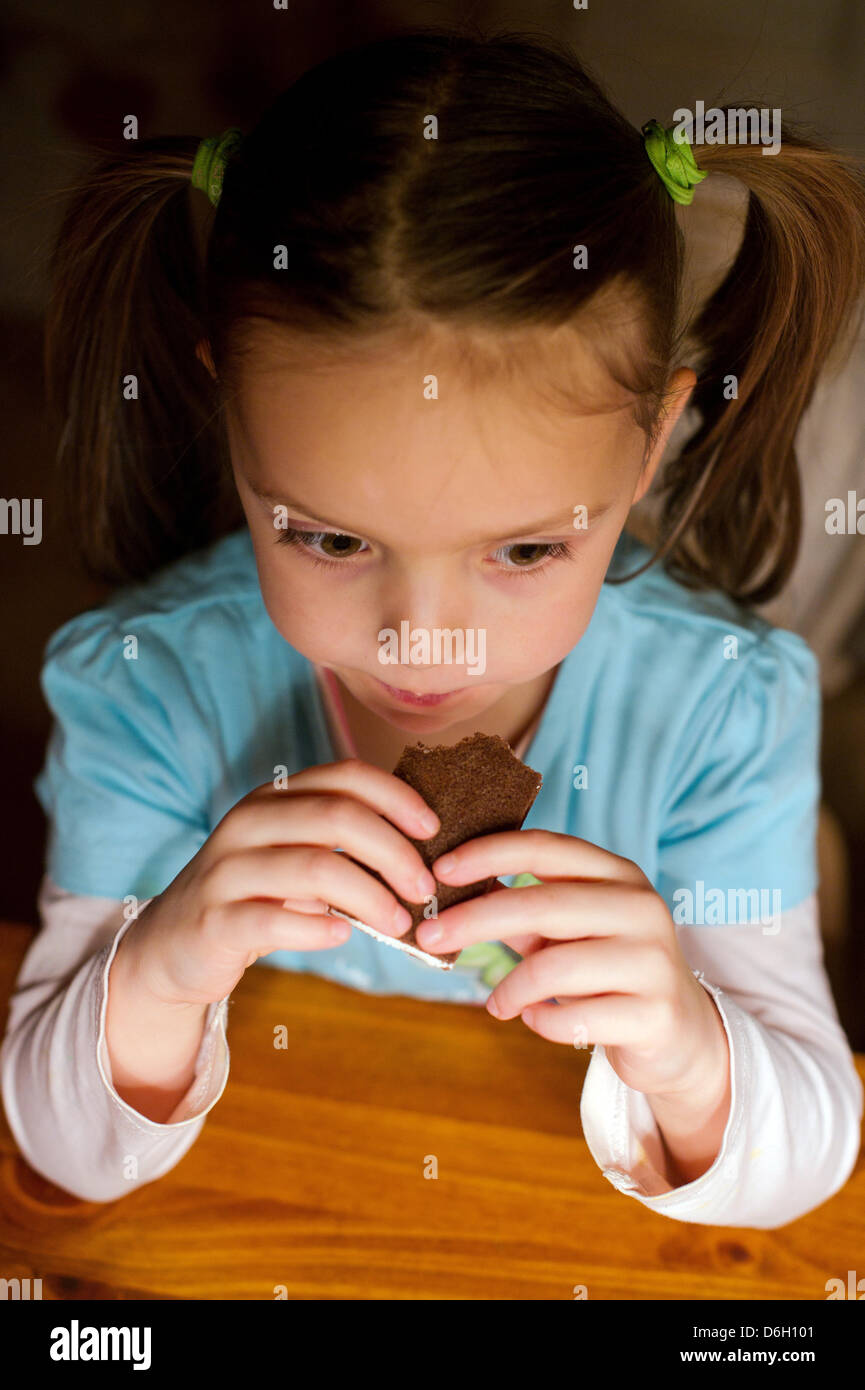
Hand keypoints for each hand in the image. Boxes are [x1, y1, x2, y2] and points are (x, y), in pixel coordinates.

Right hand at [118, 759, 439, 1007]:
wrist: (173, 946)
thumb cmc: (255, 898)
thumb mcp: (295, 857)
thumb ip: (343, 845)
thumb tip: (424, 854)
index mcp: (273, 798)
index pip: (344, 776)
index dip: (396, 797)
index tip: (432, 830)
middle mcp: (248, 823)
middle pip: (337, 817)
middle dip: (393, 852)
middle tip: (424, 889)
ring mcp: (227, 870)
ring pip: (314, 868)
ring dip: (369, 896)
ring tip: (399, 923)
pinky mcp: (215, 921)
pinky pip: (274, 920)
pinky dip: (317, 929)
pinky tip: (342, 938)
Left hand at [415, 829, 728, 1099]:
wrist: (681, 1034)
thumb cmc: (608, 971)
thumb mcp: (569, 931)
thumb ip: (523, 907)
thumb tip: (451, 890)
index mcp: (619, 875)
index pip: (547, 849)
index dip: (490, 853)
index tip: (441, 870)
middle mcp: (641, 908)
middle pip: (542, 904)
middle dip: (474, 919)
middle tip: (428, 936)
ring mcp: (653, 961)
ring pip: (555, 966)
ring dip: (510, 986)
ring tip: (496, 1003)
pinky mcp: (655, 1014)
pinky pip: (574, 1017)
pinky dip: (541, 1020)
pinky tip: (536, 1020)